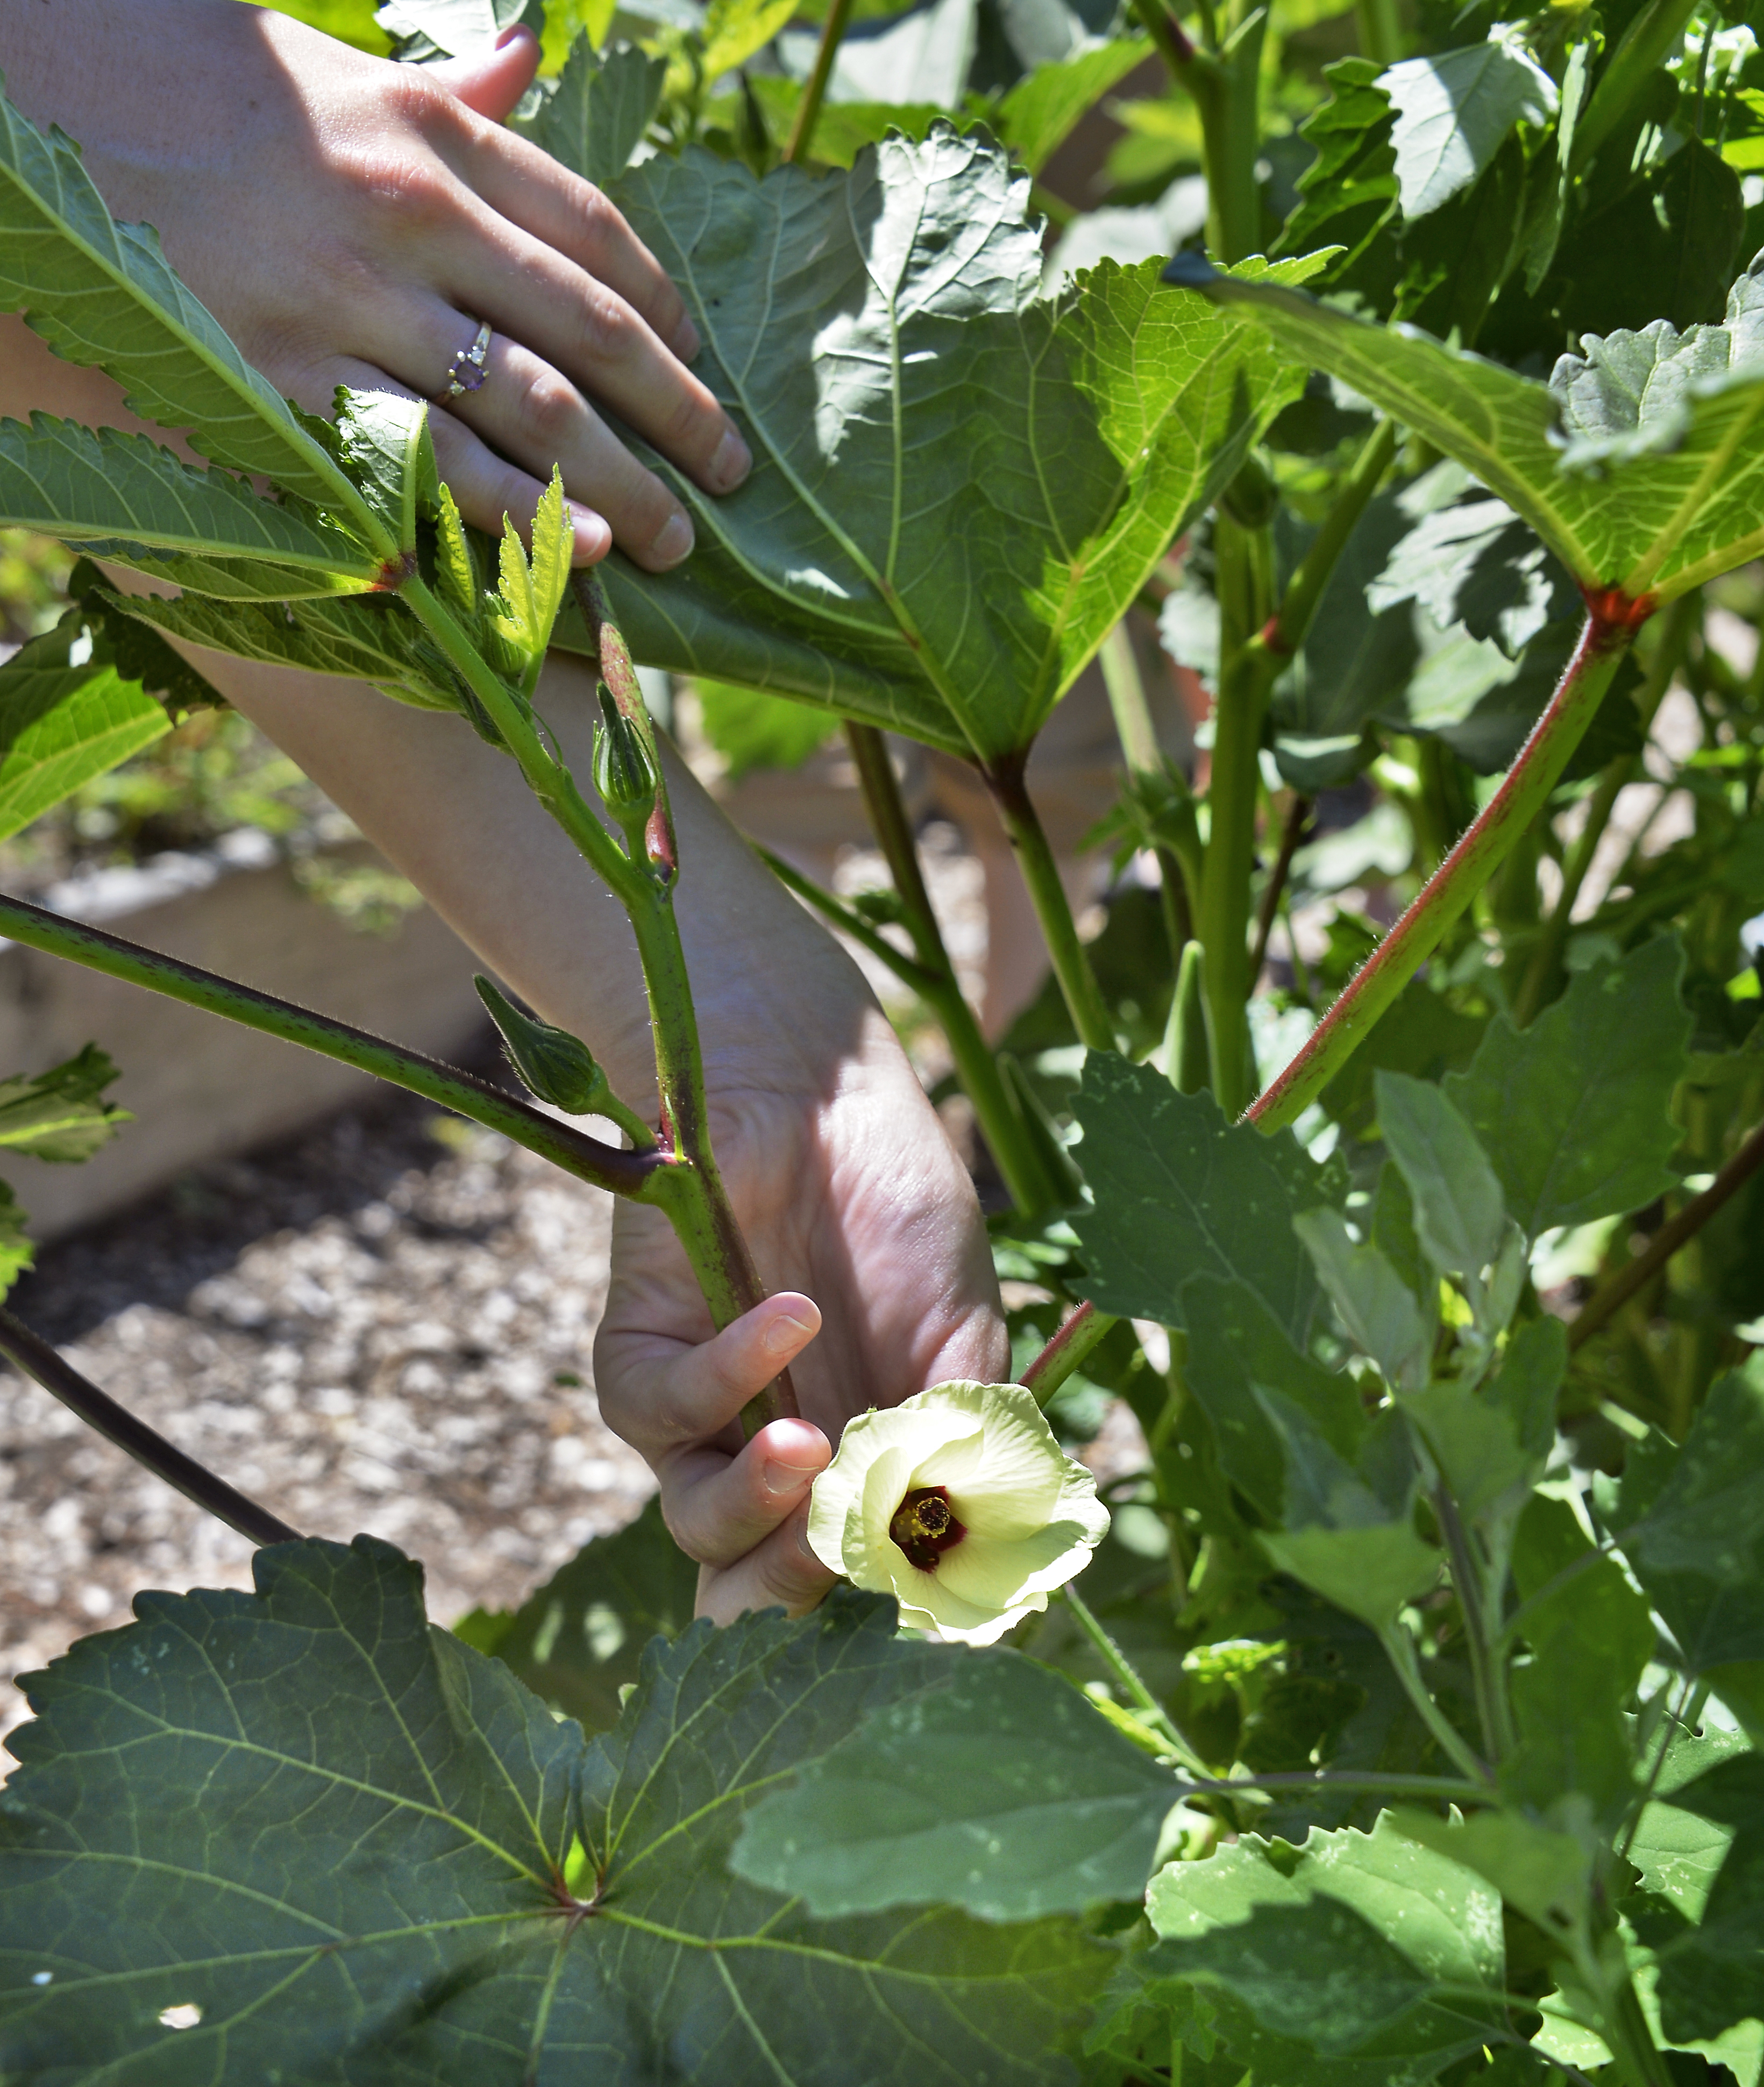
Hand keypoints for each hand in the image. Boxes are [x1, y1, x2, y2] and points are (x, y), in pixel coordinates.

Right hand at [0, 0, 746, 568]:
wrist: (30, 108)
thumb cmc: (183, 90)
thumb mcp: (328, 69)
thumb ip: (443, 91)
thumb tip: (530, 66)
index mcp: (426, 138)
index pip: (590, 231)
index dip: (663, 309)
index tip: (700, 363)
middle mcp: (407, 220)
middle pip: (586, 333)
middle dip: (675, 415)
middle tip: (727, 481)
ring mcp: (347, 307)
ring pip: (528, 408)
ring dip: (620, 483)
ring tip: (673, 541)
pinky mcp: (284, 386)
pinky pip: (425, 466)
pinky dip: (515, 515)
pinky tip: (582, 550)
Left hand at [593, 971, 1009, 1623]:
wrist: (824, 1088)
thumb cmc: (902, 1208)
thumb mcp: (960, 1336)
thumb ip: (952, 1442)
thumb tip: (947, 1551)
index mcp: (855, 1470)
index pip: (838, 1587)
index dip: (866, 1611)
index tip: (918, 1589)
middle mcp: (772, 1456)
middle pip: (749, 1584)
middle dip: (792, 1589)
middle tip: (838, 1550)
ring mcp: (704, 1412)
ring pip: (695, 1519)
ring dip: (757, 1502)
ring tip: (811, 1447)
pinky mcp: (636, 1351)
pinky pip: (659, 1405)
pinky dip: (729, 1372)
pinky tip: (792, 1316)